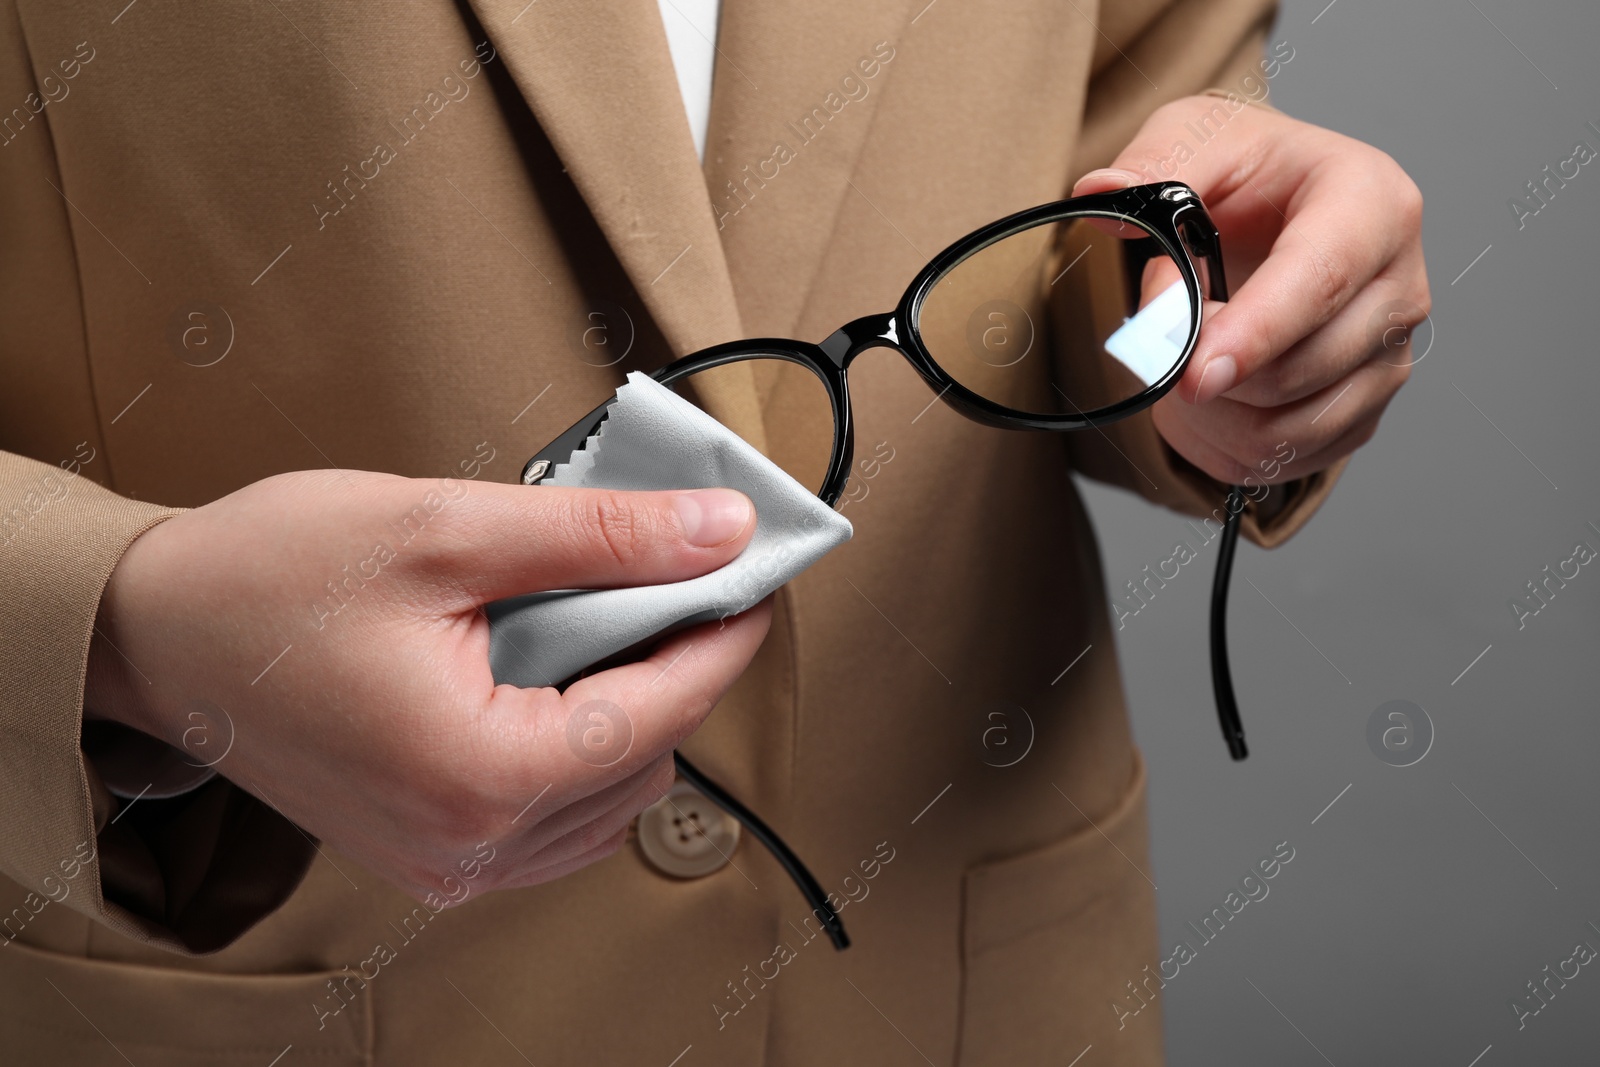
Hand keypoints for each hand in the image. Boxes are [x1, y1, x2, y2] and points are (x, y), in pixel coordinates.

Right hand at [85, 470, 769, 901]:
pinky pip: (555, 822)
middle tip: (666, 582)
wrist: (155, 632)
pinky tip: (552, 683)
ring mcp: (449, 863)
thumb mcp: (447, 529)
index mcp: (484, 773)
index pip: (663, 709)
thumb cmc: (272, 578)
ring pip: (608, 799)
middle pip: (646, 758)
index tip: (753, 582)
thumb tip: (716, 532)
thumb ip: (600, 537)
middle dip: (673, 668)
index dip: (722, 636)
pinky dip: (579, 753)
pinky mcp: (429, 854)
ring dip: (629, 713)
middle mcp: (471, 844)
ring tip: (598, 625)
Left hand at [1074, 94, 1428, 484]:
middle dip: (1209, 369)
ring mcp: (1390, 353)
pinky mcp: (1365, 406)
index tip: (1194, 374)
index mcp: (1371, 203)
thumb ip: (1150, 167)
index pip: (1319, 282)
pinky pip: (1284, 457)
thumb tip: (1102, 195)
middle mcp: (1399, 283)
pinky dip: (1225, 443)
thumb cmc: (1249, 175)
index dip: (1254, 334)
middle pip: (1298, 368)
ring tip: (1181, 361)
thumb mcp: (1194, 138)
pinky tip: (1207, 397)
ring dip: (1210, 414)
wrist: (1278, 210)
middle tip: (1164, 333)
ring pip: (1287, 427)